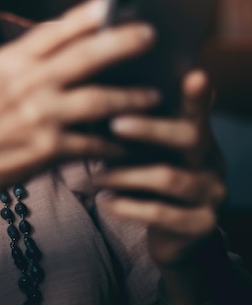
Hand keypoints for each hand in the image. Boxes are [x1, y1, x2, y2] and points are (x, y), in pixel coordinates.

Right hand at [0, 0, 160, 198]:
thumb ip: (27, 58)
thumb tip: (71, 38)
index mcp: (9, 60)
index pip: (54, 29)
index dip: (88, 14)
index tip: (115, 1)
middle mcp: (24, 83)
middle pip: (85, 57)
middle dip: (123, 43)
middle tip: (151, 34)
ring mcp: (38, 116)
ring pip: (99, 100)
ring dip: (132, 97)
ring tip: (153, 94)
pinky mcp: (47, 149)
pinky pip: (94, 141)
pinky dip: (114, 141)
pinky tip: (128, 139)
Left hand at [95, 70, 226, 268]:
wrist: (164, 230)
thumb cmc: (141, 172)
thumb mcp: (138, 145)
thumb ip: (128, 119)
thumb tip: (92, 86)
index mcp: (195, 133)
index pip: (198, 108)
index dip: (197, 94)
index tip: (195, 74)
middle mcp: (210, 159)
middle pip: (189, 136)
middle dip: (150, 128)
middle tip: (113, 123)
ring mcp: (211, 192)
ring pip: (170, 177)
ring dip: (125, 175)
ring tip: (95, 176)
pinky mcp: (202, 223)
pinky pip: (162, 213)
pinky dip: (127, 206)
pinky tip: (104, 202)